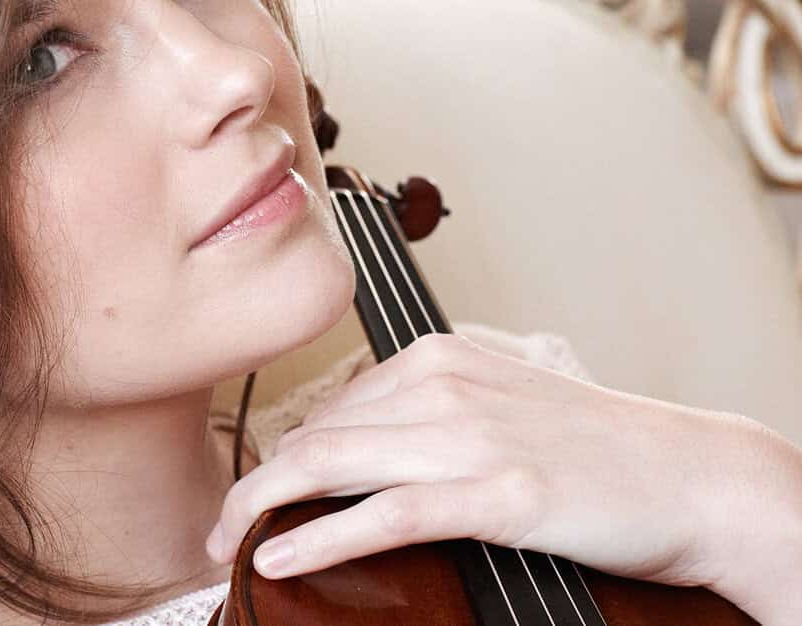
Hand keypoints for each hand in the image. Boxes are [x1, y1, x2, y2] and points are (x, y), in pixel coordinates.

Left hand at [205, 333, 800, 615]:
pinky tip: (277, 556)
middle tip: (220, 524)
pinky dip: (319, 537)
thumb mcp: (500, 406)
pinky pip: (383, 513)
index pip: (332, 407)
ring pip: (332, 466)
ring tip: (226, 541)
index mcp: (440, 357)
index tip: (258, 488)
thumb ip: (431, 416)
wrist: (691, 472)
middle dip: (257, 484)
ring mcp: (469, 437)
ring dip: (264, 508)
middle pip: (317, 435)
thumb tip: (365, 447)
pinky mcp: (496, 493)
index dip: (283, 454)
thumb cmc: (598, 446)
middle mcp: (445, 385)